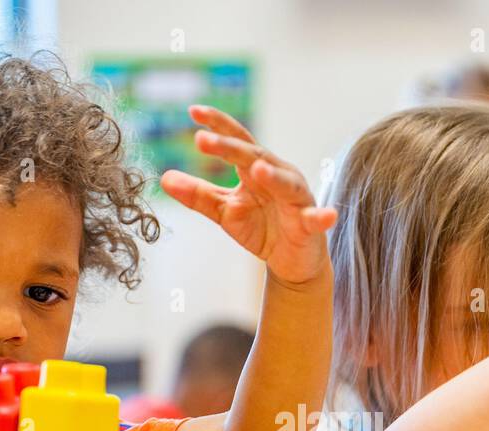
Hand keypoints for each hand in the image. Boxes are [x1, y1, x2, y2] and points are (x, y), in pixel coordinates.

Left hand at [161, 105, 335, 284]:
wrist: (290, 262)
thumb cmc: (261, 228)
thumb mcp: (225, 212)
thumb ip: (198, 195)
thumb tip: (163, 178)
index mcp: (256, 169)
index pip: (236, 140)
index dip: (217, 124)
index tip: (193, 111)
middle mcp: (279, 175)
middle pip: (254, 156)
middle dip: (230, 147)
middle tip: (202, 140)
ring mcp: (297, 199)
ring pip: (287, 183)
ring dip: (273, 176)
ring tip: (257, 170)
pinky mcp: (311, 224)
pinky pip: (317, 218)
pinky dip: (322, 216)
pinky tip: (325, 214)